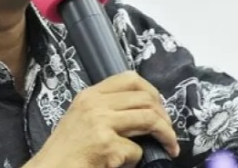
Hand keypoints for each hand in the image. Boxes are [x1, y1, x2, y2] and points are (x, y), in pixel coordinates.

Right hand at [27, 71, 179, 167]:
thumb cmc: (67, 150)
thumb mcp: (83, 118)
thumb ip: (106, 109)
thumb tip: (143, 111)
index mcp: (90, 95)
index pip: (129, 78)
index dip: (152, 92)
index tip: (159, 109)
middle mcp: (95, 103)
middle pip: (145, 98)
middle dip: (165, 116)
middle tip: (169, 133)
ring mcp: (100, 122)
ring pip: (148, 119)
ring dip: (166, 135)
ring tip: (170, 147)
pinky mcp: (106, 144)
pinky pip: (137, 150)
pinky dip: (136, 160)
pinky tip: (124, 164)